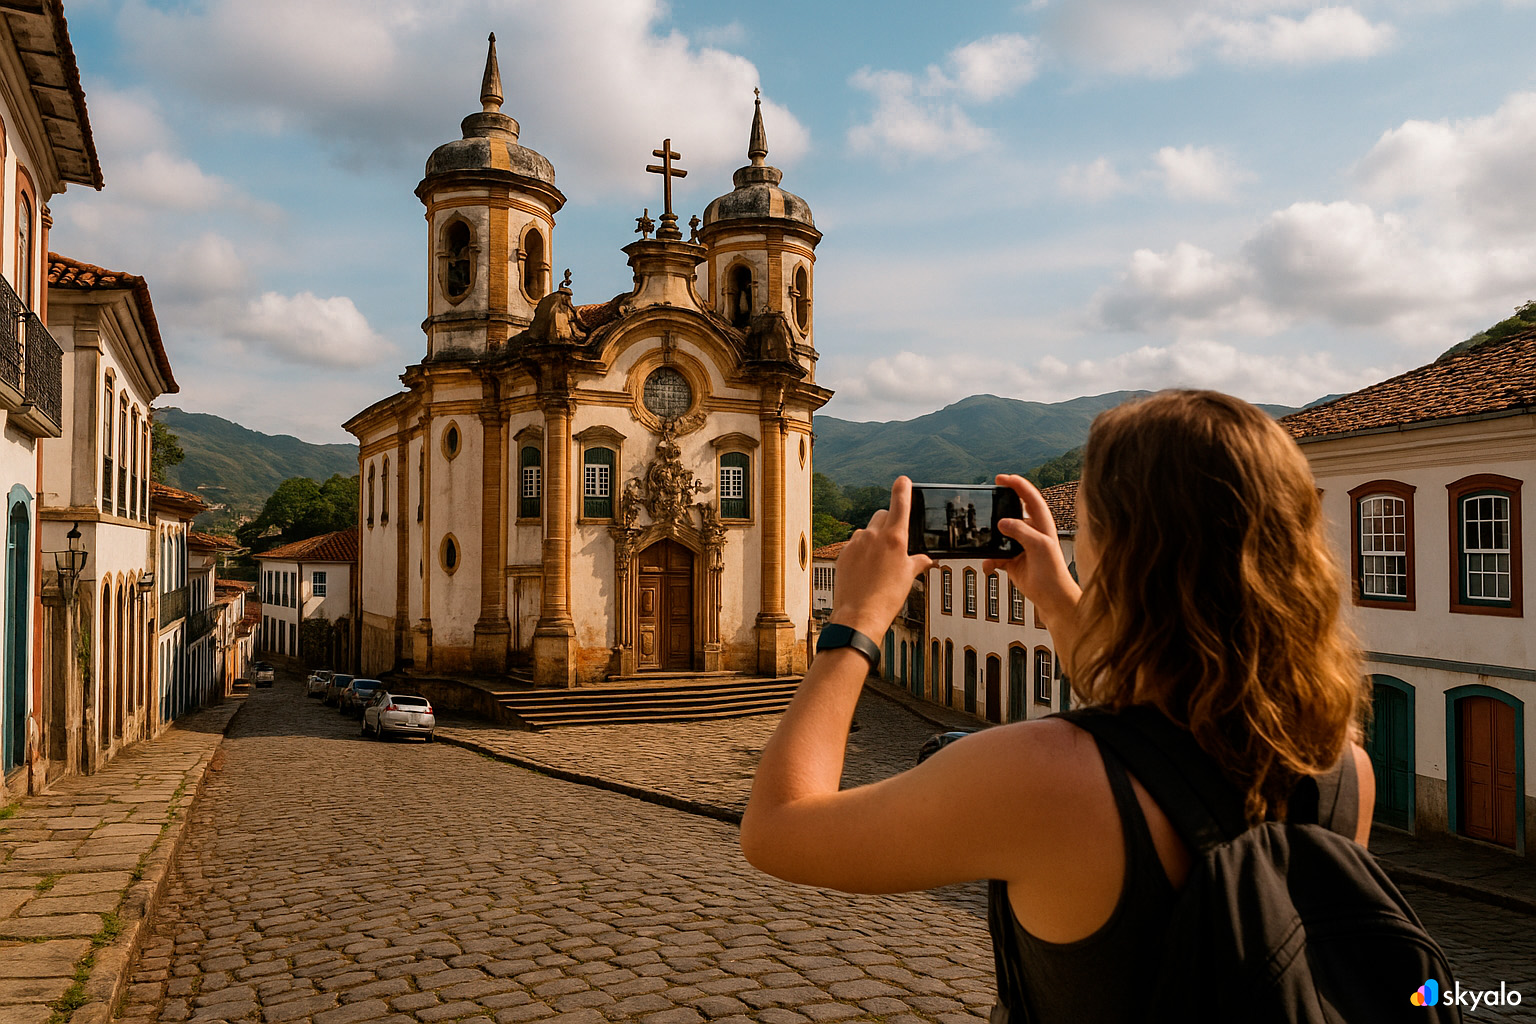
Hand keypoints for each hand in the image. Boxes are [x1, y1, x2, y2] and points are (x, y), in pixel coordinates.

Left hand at [829, 477, 933, 638]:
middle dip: (889, 522)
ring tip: (879, 563)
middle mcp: (873, 535)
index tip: (903, 480)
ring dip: (874, 539)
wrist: (859, 616)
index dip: (903, 488)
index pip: (900, 502)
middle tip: (895, 542)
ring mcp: (856, 543)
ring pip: (867, 531)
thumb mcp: (908, 577)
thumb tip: (926, 559)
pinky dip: (862, 551)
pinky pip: (855, 545)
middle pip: (882, 515)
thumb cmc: (886, 598)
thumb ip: (917, 562)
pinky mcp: (843, 553)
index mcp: (894, 537)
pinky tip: (866, 569)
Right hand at [982, 474, 1080, 631]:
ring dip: (990, 539)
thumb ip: (1021, 531)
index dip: (1017, 485)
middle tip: (988, 497)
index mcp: (1041, 524)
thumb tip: (1002, 522)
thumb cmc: (1053, 572)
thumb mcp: (1039, 546)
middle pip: (1012, 512)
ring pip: (999, 535)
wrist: (1051, 597)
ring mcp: (1020, 546)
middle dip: (999, 507)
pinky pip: (995, 555)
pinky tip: (989, 566)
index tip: (1002, 478)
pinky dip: (989, 560)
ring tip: (984, 540)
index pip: (1030, 498)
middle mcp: (1030, 532)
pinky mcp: (1011, 560)